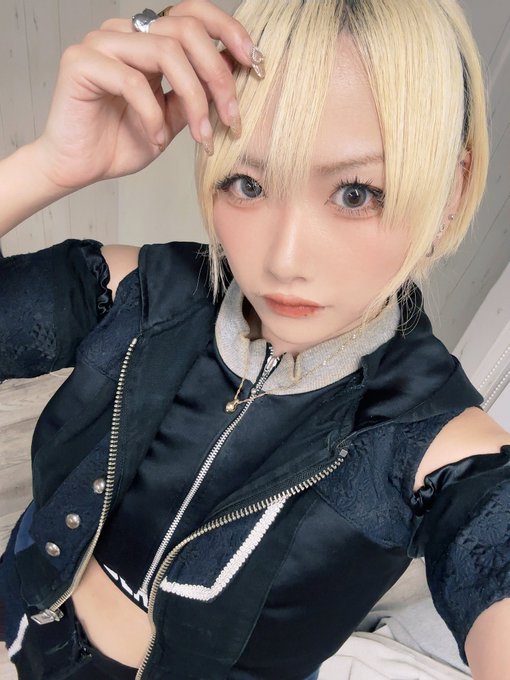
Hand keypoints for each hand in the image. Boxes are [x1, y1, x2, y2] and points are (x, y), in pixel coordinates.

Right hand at [33, 0, 259, 190]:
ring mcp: (101, 43)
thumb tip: (232, 70)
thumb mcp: (172, 120)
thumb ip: (195, 94)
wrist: (79, 167)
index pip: (192, 14)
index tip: (254, 63)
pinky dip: (152, 114)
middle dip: (218, 76)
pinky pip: (132, 80)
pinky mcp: (80, 62)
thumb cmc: (120, 141)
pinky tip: (155, 138)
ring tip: (201, 135)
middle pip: (186, 30)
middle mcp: (125, 33)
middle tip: (232, 118)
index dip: (228, 30)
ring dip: (194, 98)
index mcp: (147, 39)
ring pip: (165, 51)